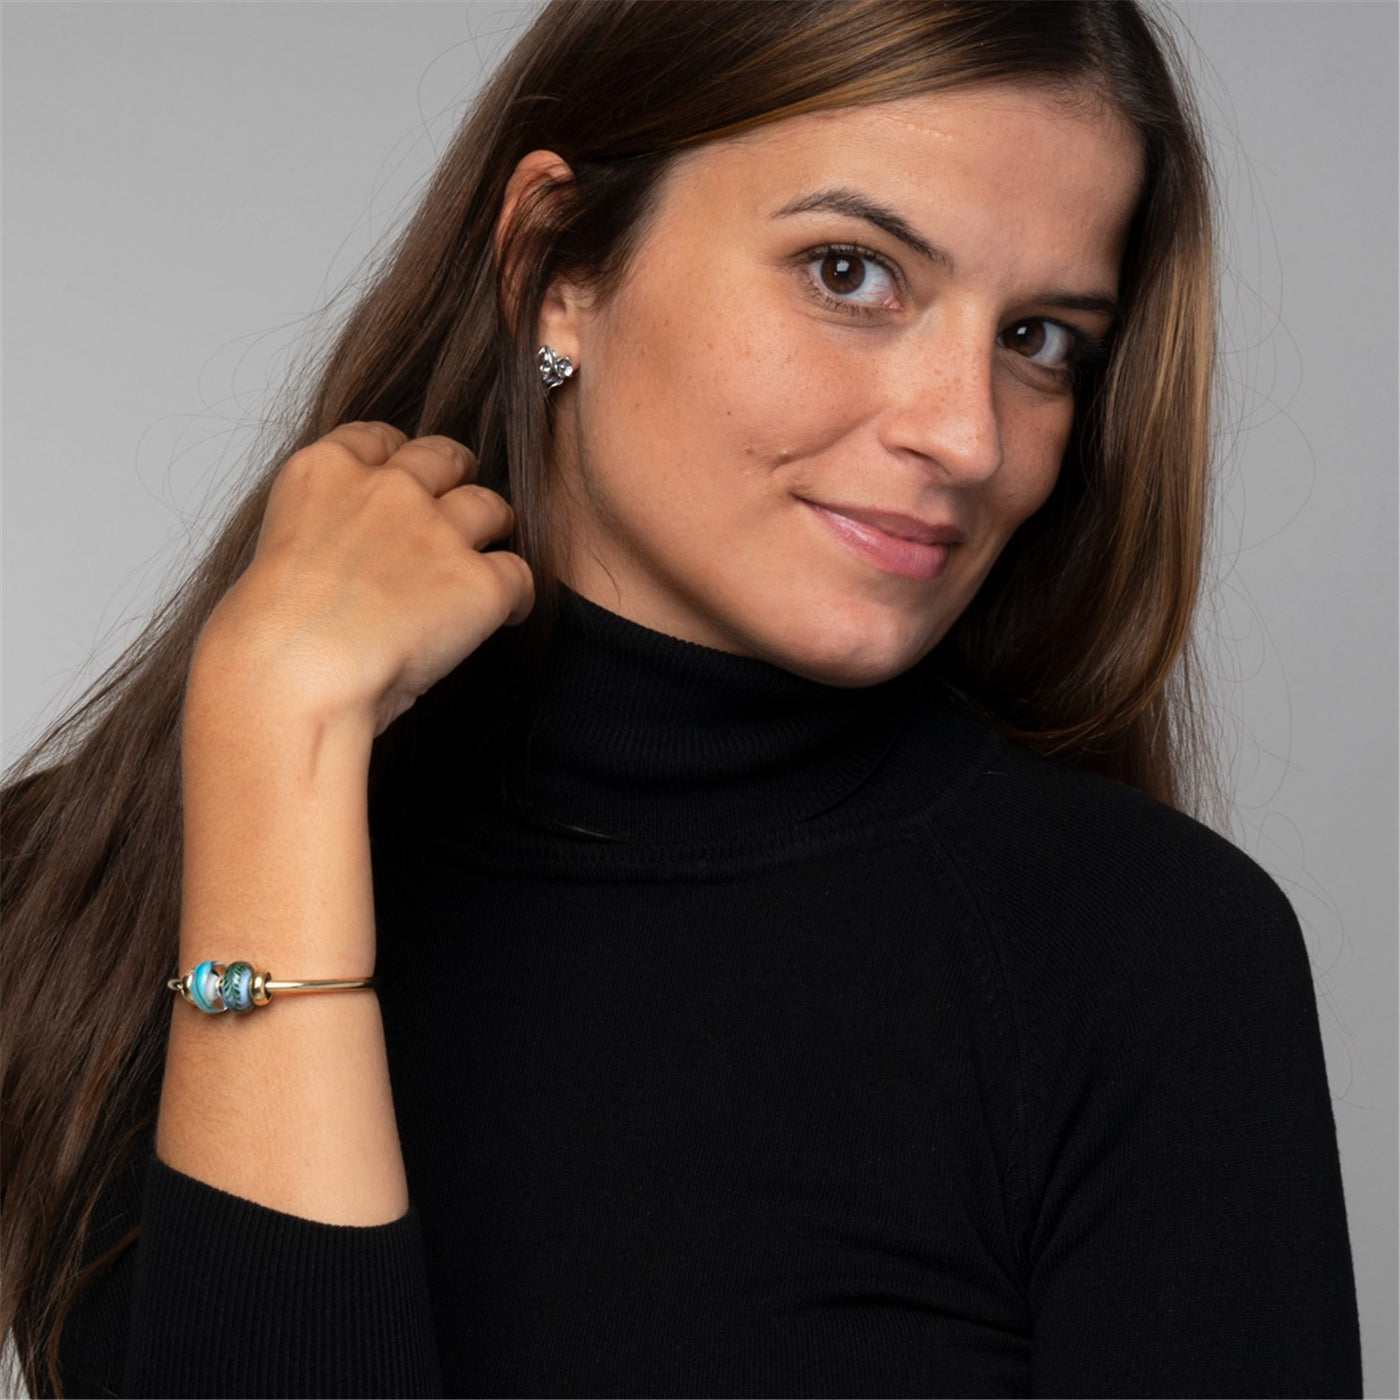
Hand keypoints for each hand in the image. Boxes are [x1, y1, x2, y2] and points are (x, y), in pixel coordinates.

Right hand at [194, 422, 533, 738]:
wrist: (293, 676)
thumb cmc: (273, 640)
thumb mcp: (281, 556)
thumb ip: (326, 536)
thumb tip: (356, 561)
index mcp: (325, 473)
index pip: (379, 438)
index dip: (401, 459)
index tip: (408, 481)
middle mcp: (386, 488)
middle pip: (446, 456)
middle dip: (456, 480)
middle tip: (460, 514)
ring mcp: (437, 531)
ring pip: (492, 507)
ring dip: (491, 532)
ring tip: (484, 565)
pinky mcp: (478, 581)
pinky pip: (519, 575)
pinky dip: (516, 597)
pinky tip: (506, 616)